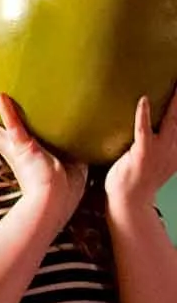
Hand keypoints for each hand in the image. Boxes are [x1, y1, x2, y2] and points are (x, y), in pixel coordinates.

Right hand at [0, 92, 86, 234]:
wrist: (55, 203)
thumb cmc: (64, 192)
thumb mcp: (74, 166)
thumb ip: (78, 151)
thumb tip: (92, 140)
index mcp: (25, 158)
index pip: (10, 140)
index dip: (2, 129)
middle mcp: (14, 154)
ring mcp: (16, 150)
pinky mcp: (23, 148)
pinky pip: (13, 126)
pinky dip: (6, 110)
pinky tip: (1, 95)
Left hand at [105, 94, 176, 212]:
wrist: (129, 202)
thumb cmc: (137, 180)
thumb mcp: (156, 161)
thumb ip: (159, 145)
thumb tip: (152, 130)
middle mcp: (174, 149)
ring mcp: (159, 151)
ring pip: (172, 121)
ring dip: (175, 102)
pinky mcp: (142, 153)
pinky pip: (144, 130)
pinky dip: (144, 114)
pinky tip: (143, 100)